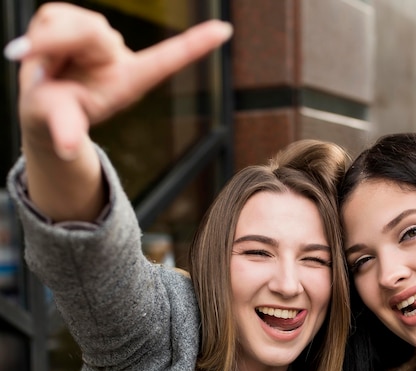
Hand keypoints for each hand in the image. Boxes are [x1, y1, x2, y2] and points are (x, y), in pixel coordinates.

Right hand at [5, 2, 232, 159]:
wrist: (42, 102)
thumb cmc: (59, 115)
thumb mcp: (61, 124)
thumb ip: (66, 131)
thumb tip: (65, 148)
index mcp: (129, 79)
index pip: (165, 59)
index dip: (194, 45)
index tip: (224, 31)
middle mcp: (116, 53)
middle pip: (92, 30)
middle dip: (57, 41)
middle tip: (29, 57)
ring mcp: (96, 34)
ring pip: (65, 20)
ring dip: (44, 42)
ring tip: (43, 69)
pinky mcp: (73, 20)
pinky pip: (51, 16)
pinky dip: (36, 36)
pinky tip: (33, 54)